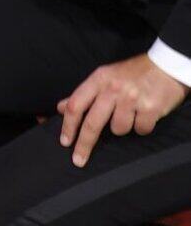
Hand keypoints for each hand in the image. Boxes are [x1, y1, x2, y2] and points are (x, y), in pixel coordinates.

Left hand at [57, 54, 186, 166]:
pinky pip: (140, 130)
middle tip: (78, 160)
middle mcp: (113, 88)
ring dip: (123, 127)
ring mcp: (132, 98)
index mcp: (99, 79)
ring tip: (131, 113)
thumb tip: (59, 107)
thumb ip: (83, 94)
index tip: (65, 142)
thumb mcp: (104, 76)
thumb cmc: (132, 73)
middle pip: (92, 123)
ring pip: (118, 129)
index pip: (76, 105)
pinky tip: (145, 114)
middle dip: (83, 144)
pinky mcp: (150, 108)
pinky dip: (142, 126)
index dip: (68, 125)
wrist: (166, 66)